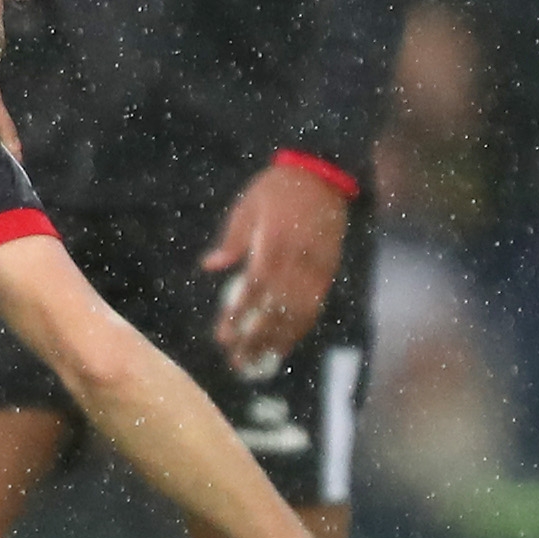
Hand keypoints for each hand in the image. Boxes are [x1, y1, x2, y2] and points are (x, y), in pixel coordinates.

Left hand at [204, 160, 348, 368]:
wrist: (324, 175)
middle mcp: (299, 259)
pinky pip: (314, 308)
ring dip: (276, 341)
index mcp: (275, 241)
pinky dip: (297, 330)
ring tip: (256, 362)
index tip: (224, 335)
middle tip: (235, 360)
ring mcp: (317, 268)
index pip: (257, 286)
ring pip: (298, 314)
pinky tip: (282, 346)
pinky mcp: (328, 272)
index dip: (241, 313)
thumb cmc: (278, 188)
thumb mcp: (248, 206)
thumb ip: (232, 240)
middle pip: (277, 308)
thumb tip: (210, 266)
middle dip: (256, 337)